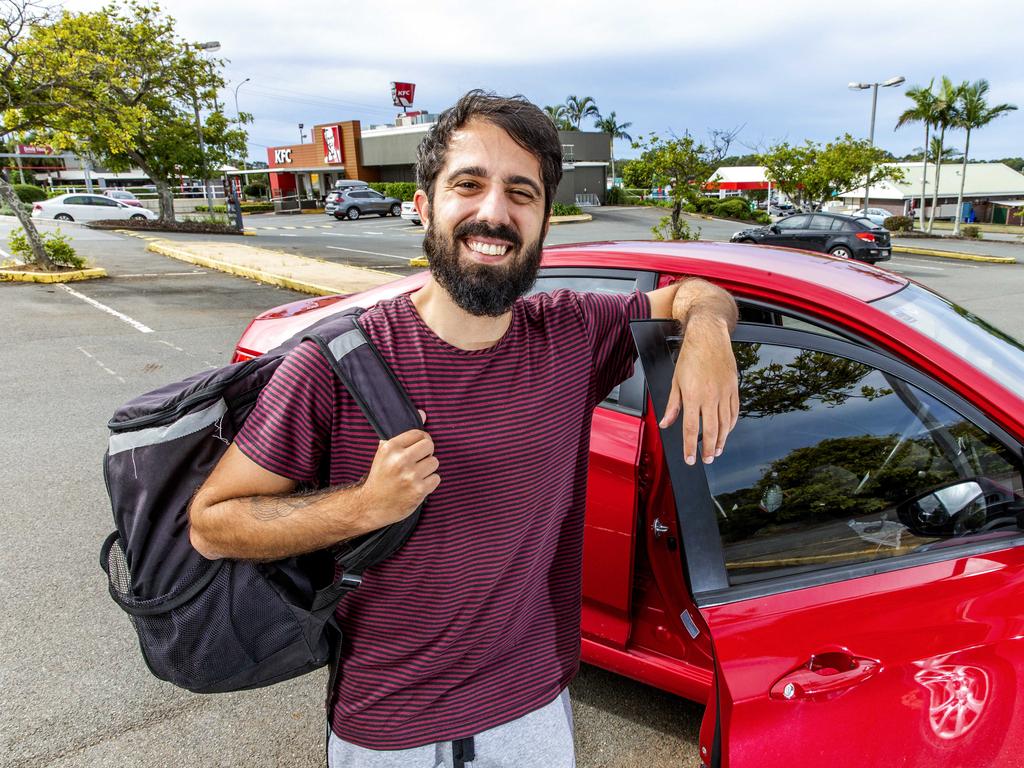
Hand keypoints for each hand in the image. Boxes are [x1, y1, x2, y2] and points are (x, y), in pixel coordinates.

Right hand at [359, 410, 439, 526]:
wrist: (371, 505)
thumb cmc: (380, 477)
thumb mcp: (385, 453)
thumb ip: (404, 434)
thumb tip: (423, 413)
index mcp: (390, 447)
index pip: (419, 434)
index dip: (421, 441)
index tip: (417, 449)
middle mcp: (400, 460)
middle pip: (430, 445)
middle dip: (426, 453)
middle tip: (418, 462)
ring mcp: (410, 476)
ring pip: (435, 462)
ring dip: (428, 469)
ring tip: (415, 475)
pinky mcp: (418, 490)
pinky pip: (436, 478)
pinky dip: (429, 483)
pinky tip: (417, 486)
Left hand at [659, 317, 738, 464]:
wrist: (708, 336)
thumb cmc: (690, 356)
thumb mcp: (675, 381)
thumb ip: (672, 405)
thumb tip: (666, 424)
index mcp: (693, 395)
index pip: (692, 429)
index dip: (691, 447)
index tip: (690, 459)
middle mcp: (710, 395)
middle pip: (711, 430)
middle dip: (708, 449)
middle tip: (706, 459)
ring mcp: (724, 392)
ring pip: (725, 424)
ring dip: (721, 440)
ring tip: (716, 451)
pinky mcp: (734, 387)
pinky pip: (734, 411)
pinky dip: (731, 425)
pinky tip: (727, 432)